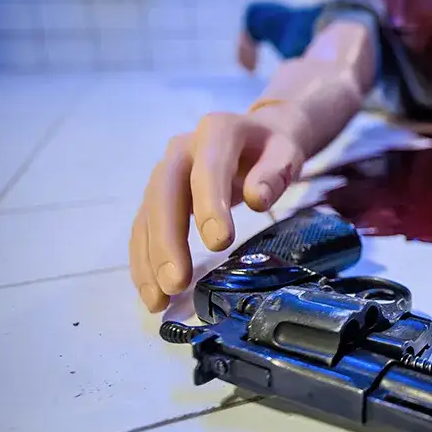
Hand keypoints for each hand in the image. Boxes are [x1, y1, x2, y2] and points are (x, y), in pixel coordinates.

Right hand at [130, 107, 304, 312]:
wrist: (258, 135)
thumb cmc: (272, 148)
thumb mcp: (287, 152)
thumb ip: (275, 172)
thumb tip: (258, 198)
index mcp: (217, 131)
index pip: (208, 167)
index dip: (210, 204)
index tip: (219, 243)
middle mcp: (182, 149)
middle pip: (165, 193)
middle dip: (168, 241)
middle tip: (177, 283)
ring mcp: (165, 172)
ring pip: (147, 214)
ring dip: (148, 259)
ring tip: (158, 300)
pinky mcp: (159, 195)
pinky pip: (144, 227)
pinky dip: (144, 261)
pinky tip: (151, 292)